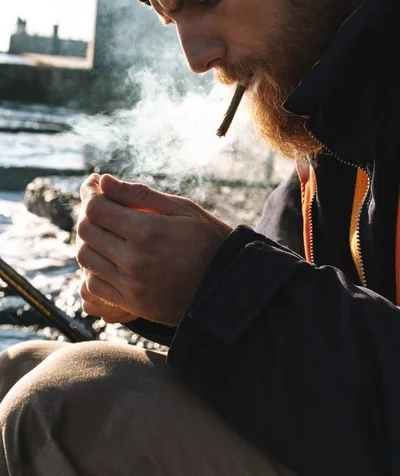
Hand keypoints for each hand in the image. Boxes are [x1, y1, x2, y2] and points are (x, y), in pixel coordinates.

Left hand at [76, 173, 231, 325]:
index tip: (97, 188)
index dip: (90, 195)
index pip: (96, 209)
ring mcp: (131, 285)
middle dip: (88, 215)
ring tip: (105, 233)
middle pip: (86, 232)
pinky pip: (94, 287)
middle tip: (101, 207)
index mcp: (148, 231)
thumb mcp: (182, 209)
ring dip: (89, 242)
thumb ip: (140, 195)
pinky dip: (93, 270)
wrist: (228, 287)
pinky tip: (109, 259)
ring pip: (86, 259)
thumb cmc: (208, 240)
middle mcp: (134, 260)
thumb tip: (105, 181)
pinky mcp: (132, 304)